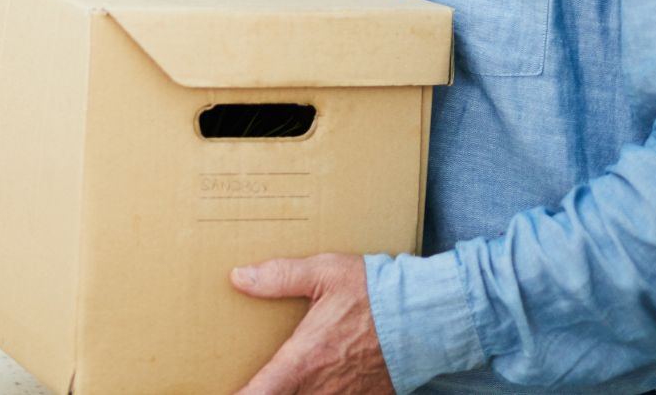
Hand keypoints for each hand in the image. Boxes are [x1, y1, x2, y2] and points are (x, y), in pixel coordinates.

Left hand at [230, 254, 392, 394]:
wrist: (428, 317)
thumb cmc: (375, 293)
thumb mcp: (324, 273)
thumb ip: (279, 276)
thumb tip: (239, 277)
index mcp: (306, 357)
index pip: (263, 391)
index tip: (227, 393)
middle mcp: (323, 385)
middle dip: (272, 391)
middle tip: (258, 382)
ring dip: (298, 392)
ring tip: (288, 381)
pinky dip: (324, 393)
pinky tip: (321, 382)